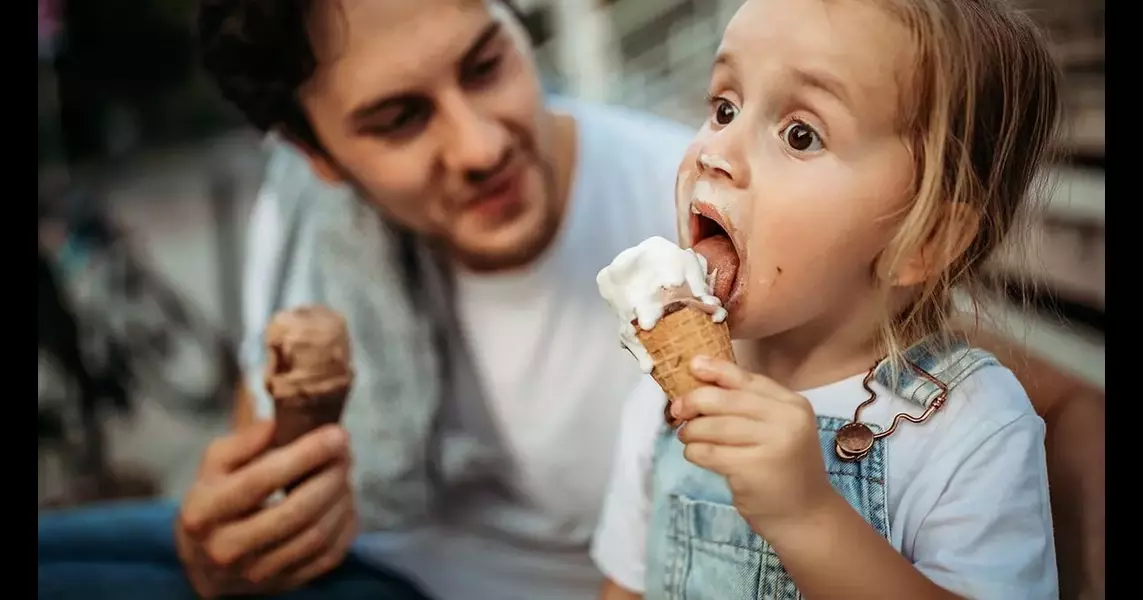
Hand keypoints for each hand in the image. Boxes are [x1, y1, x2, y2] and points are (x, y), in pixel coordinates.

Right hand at [174, 421, 356, 596]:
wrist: (205, 560)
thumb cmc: (215, 498)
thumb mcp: (214, 465)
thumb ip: (242, 442)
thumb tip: (274, 423)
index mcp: (204, 512)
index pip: (261, 480)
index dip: (305, 454)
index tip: (335, 434)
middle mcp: (226, 549)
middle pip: (295, 512)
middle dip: (331, 477)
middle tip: (346, 452)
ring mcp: (256, 573)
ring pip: (316, 536)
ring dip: (341, 499)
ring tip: (345, 473)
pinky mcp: (283, 585)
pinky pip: (328, 557)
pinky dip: (345, 526)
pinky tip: (345, 502)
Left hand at [672, 356, 836, 535]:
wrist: (805, 515)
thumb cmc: (784, 468)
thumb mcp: (778, 429)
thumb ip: (749, 406)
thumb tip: (700, 380)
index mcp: (793, 404)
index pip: (748, 378)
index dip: (716, 370)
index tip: (693, 365)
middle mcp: (786, 420)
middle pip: (725, 400)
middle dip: (693, 401)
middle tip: (677, 410)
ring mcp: (771, 444)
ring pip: (713, 426)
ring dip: (691, 431)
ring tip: (687, 437)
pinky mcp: (752, 469)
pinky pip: (709, 452)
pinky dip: (694, 451)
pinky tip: (695, 454)